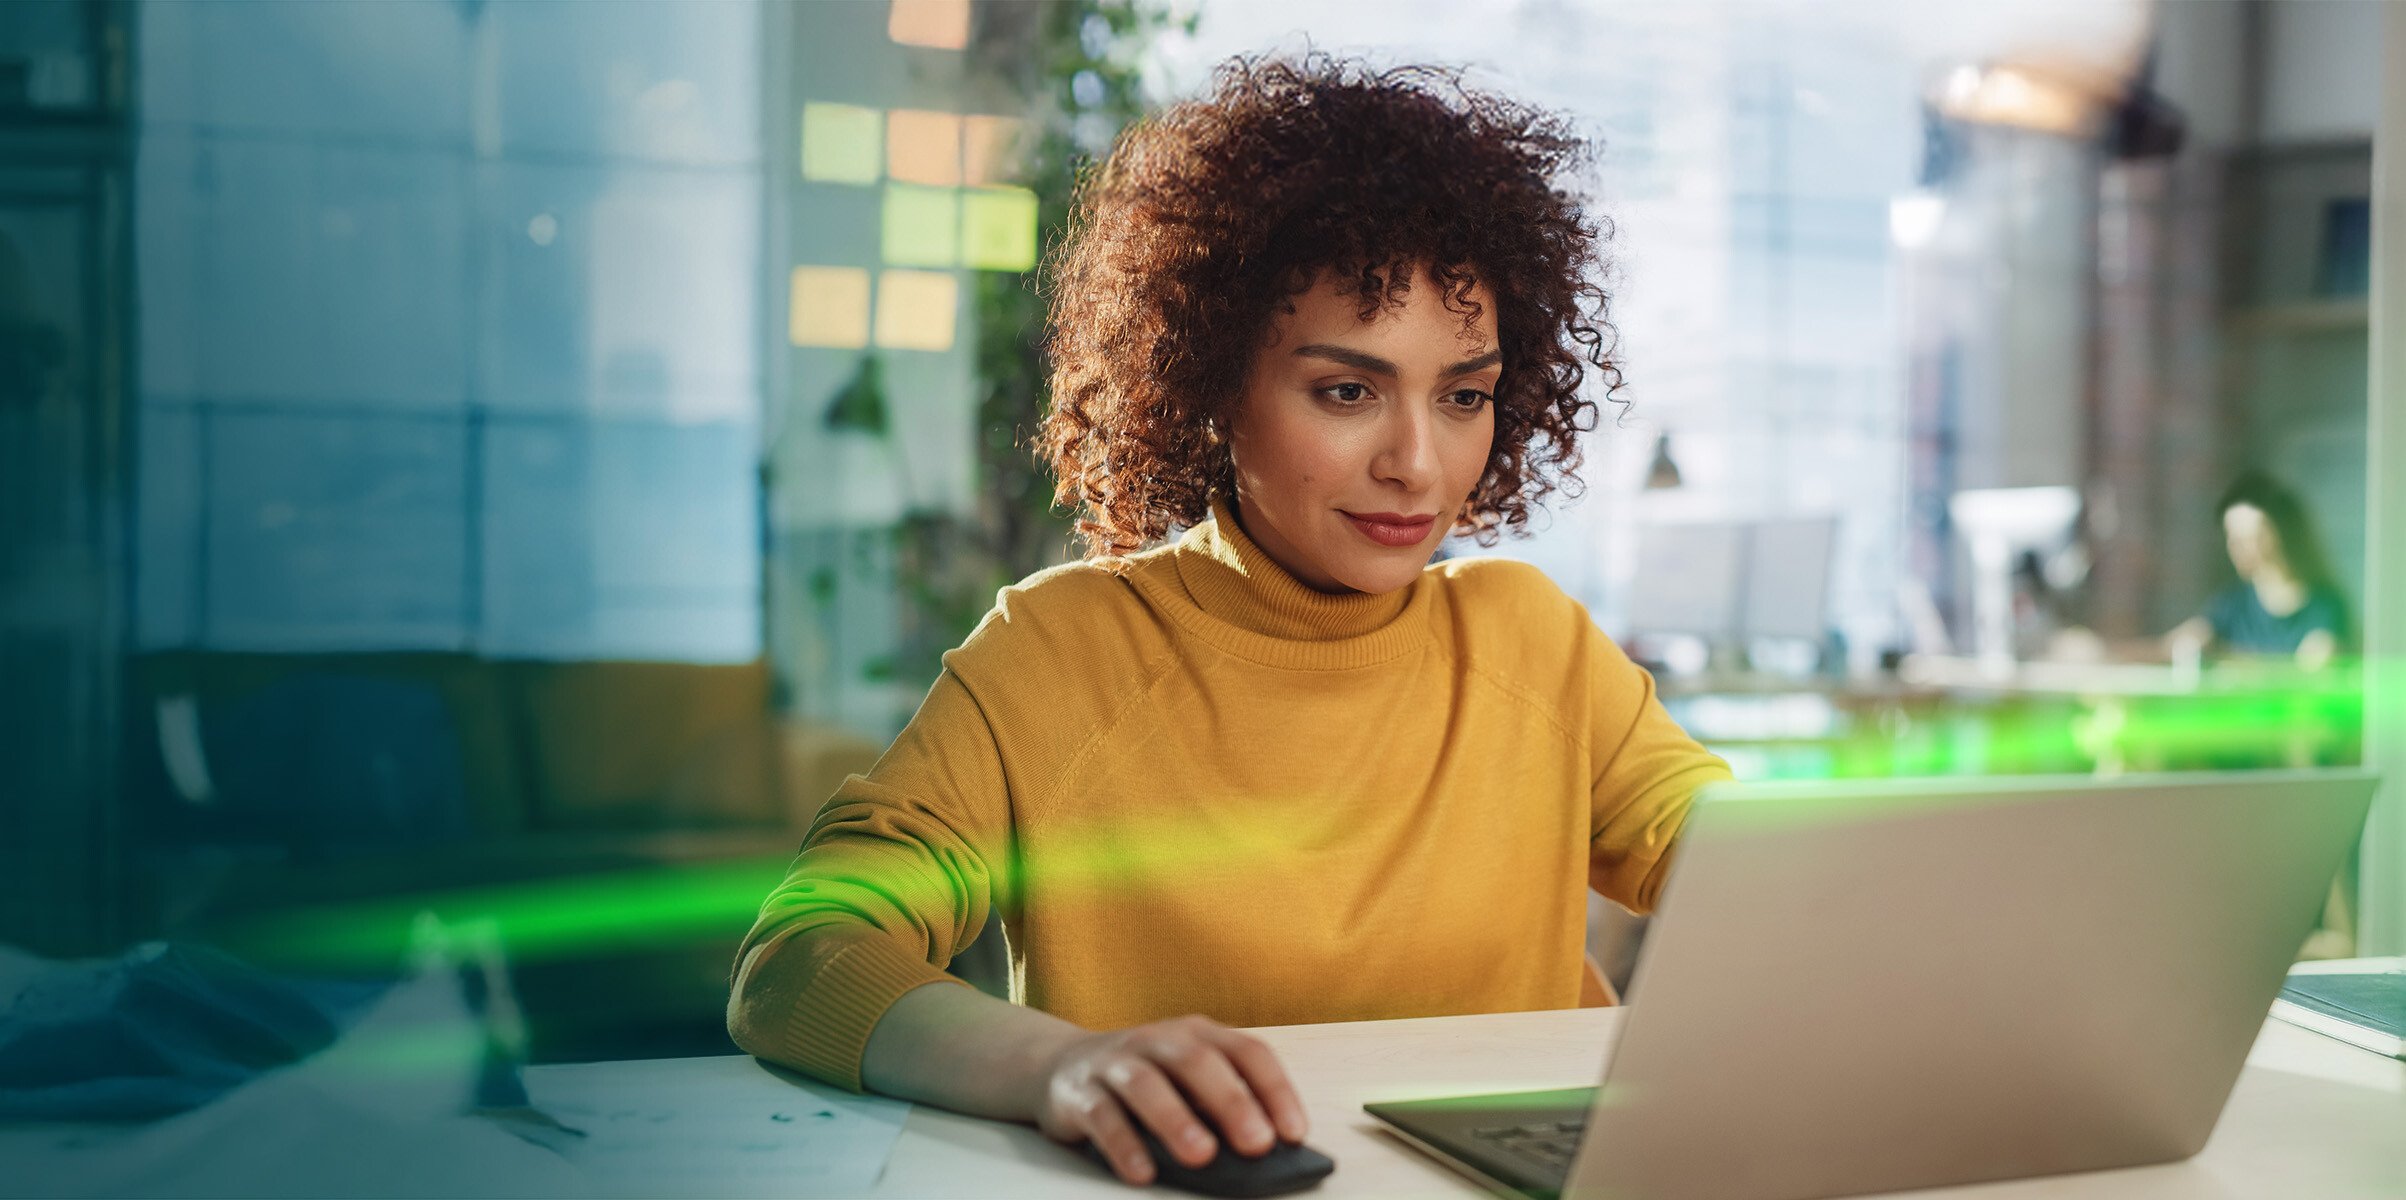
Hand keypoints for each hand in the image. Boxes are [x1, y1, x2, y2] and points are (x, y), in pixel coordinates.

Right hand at [1034, 1014, 1310, 1185]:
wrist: (1062, 1066)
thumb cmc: (1145, 1080)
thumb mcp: (1187, 1082)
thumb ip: (1220, 1105)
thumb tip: (1265, 1149)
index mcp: (1197, 1034)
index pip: (1247, 1051)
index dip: (1275, 1090)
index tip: (1294, 1132)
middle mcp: (1158, 1040)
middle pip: (1198, 1062)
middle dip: (1232, 1103)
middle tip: (1257, 1143)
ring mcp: (1116, 1062)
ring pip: (1146, 1084)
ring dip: (1176, 1120)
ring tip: (1202, 1156)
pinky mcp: (1079, 1091)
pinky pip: (1102, 1116)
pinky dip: (1123, 1144)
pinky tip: (1142, 1172)